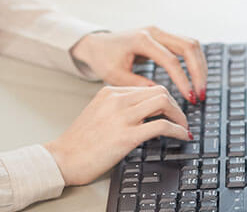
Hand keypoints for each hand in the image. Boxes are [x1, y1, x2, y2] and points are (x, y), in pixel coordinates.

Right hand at [45, 85, 190, 185]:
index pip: (146, 88)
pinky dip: (177, 129)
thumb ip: (118, 109)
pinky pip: (162, 126)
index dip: (164, 99)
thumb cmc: (79, 142)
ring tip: (183, 127)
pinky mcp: (127, 136)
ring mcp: (122, 117)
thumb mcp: (98, 114)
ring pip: (163, 102)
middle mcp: (117, 100)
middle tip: (181, 119)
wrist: (63, 158)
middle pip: (158, 91)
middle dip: (175, 105)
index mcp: (109, 92)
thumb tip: (144, 115)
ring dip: (179, 115)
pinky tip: (182, 136)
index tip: (171, 111)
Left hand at [71, 27, 206, 101]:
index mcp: (141, 40)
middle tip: (200, 94)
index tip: (190, 98)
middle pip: (188, 46)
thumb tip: (161, 96)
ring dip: (200, 66)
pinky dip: (195, 61)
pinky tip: (196, 78)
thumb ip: (138, 84)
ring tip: (200, 88)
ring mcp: (160, 32)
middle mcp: (154, 32)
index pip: (171, 60)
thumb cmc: (103, 59)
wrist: (96, 44)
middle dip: (198, 72)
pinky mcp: (162, 36)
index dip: (183, 80)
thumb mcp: (115, 75)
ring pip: (191, 43)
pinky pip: (186, 45)